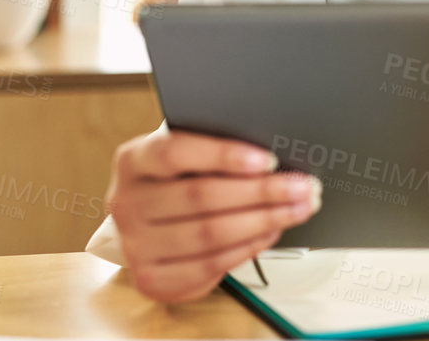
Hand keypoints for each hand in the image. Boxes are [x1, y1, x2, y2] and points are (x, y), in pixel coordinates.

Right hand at [105, 128, 321, 303]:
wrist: (145, 223)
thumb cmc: (176, 180)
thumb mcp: (185, 155)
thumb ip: (214, 150)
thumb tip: (272, 157)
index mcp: (133, 160)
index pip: (175, 152)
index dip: (223, 155)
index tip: (267, 159)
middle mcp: (126, 203)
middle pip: (200, 196)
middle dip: (261, 192)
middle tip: (302, 186)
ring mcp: (135, 245)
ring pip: (209, 234)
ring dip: (264, 221)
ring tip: (298, 208)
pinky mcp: (152, 279)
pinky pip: (210, 265)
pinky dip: (248, 248)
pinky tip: (271, 232)